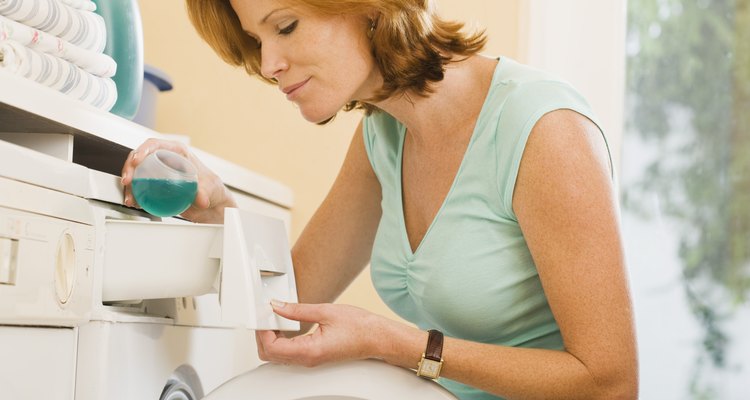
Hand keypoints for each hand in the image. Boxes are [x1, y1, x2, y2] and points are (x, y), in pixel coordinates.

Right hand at [120, 138, 235, 222]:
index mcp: (178, 152)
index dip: (143, 150)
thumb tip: (201, 199)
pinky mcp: (157, 186)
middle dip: (129, 168)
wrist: (212, 205)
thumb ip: (205, 192)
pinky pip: (141, 187)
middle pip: (141, 158)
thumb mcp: (210, 187)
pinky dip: (135, 194)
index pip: (156, 145)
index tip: (137, 160)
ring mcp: (160, 173)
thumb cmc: (212, 188)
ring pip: (138, 173)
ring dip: (130, 184)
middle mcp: (166, 160)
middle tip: (127, 181)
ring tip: (129, 197)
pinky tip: (134, 202)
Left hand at [256, 302, 389, 367]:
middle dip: (262, 336)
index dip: (263, 331)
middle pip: (270, 355)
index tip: (263, 316)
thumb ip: (297, 310)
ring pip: (277, 356)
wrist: (376, 337)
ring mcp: (310, 360)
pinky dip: (280, 340)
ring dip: (270, 338)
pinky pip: (288, 353)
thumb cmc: (359, 327)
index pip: (272, 347)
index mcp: (309, 351)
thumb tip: (278, 306)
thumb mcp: (325, 311)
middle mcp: (307, 360)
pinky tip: (284, 325)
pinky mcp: (313, 356)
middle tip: (265, 316)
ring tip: (274, 318)